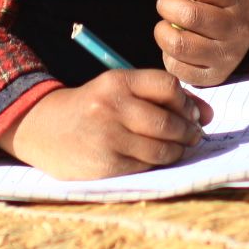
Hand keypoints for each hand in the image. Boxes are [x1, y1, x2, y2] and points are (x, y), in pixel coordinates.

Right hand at [5, 69, 210, 177]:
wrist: (42, 129)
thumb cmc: (91, 108)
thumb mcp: (118, 90)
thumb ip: (159, 97)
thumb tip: (206, 115)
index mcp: (117, 81)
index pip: (168, 86)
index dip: (188, 102)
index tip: (193, 113)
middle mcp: (111, 107)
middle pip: (169, 121)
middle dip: (189, 131)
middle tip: (193, 136)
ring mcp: (107, 137)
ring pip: (162, 148)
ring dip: (177, 151)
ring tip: (177, 149)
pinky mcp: (105, 165)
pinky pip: (146, 166)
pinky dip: (157, 164)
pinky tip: (154, 159)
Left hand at [154, 0, 248, 85]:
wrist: (236, 40)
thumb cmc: (219, 0)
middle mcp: (239, 28)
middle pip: (189, 14)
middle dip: (168, 5)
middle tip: (167, 3)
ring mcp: (226, 55)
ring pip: (179, 42)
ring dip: (163, 30)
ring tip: (168, 24)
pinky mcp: (211, 77)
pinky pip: (177, 66)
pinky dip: (168, 54)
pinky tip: (175, 45)